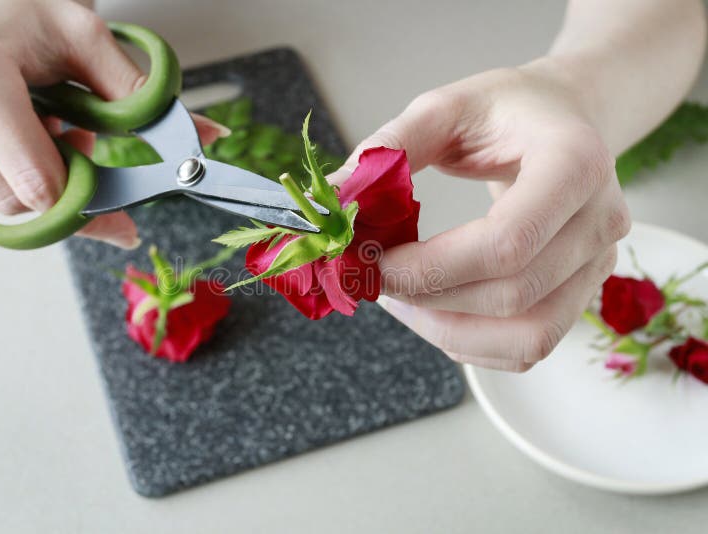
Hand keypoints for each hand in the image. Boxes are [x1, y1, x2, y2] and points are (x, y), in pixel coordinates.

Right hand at [0, 0, 226, 247]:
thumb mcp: (74, 32)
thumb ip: (135, 90)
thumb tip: (203, 137)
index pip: (37, 186)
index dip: (80, 194)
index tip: (101, 180)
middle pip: (16, 202)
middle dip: (53, 182)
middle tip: (64, 133)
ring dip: (21, 176)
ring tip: (24, 121)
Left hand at [331, 64, 630, 371]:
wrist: (567, 118)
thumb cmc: (508, 110)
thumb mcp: (445, 107)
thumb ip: (389, 149)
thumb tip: (332, 200)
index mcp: (575, 163)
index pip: (507, 241)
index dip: (430, 266)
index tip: (369, 261)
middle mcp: (601, 221)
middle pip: (513, 293)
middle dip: (427, 296)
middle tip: (369, 277)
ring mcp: (599, 264)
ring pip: (527, 336)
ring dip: (446, 330)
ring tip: (396, 298)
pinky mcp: (583, 292)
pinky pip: (528, 347)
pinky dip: (471, 344)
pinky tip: (431, 311)